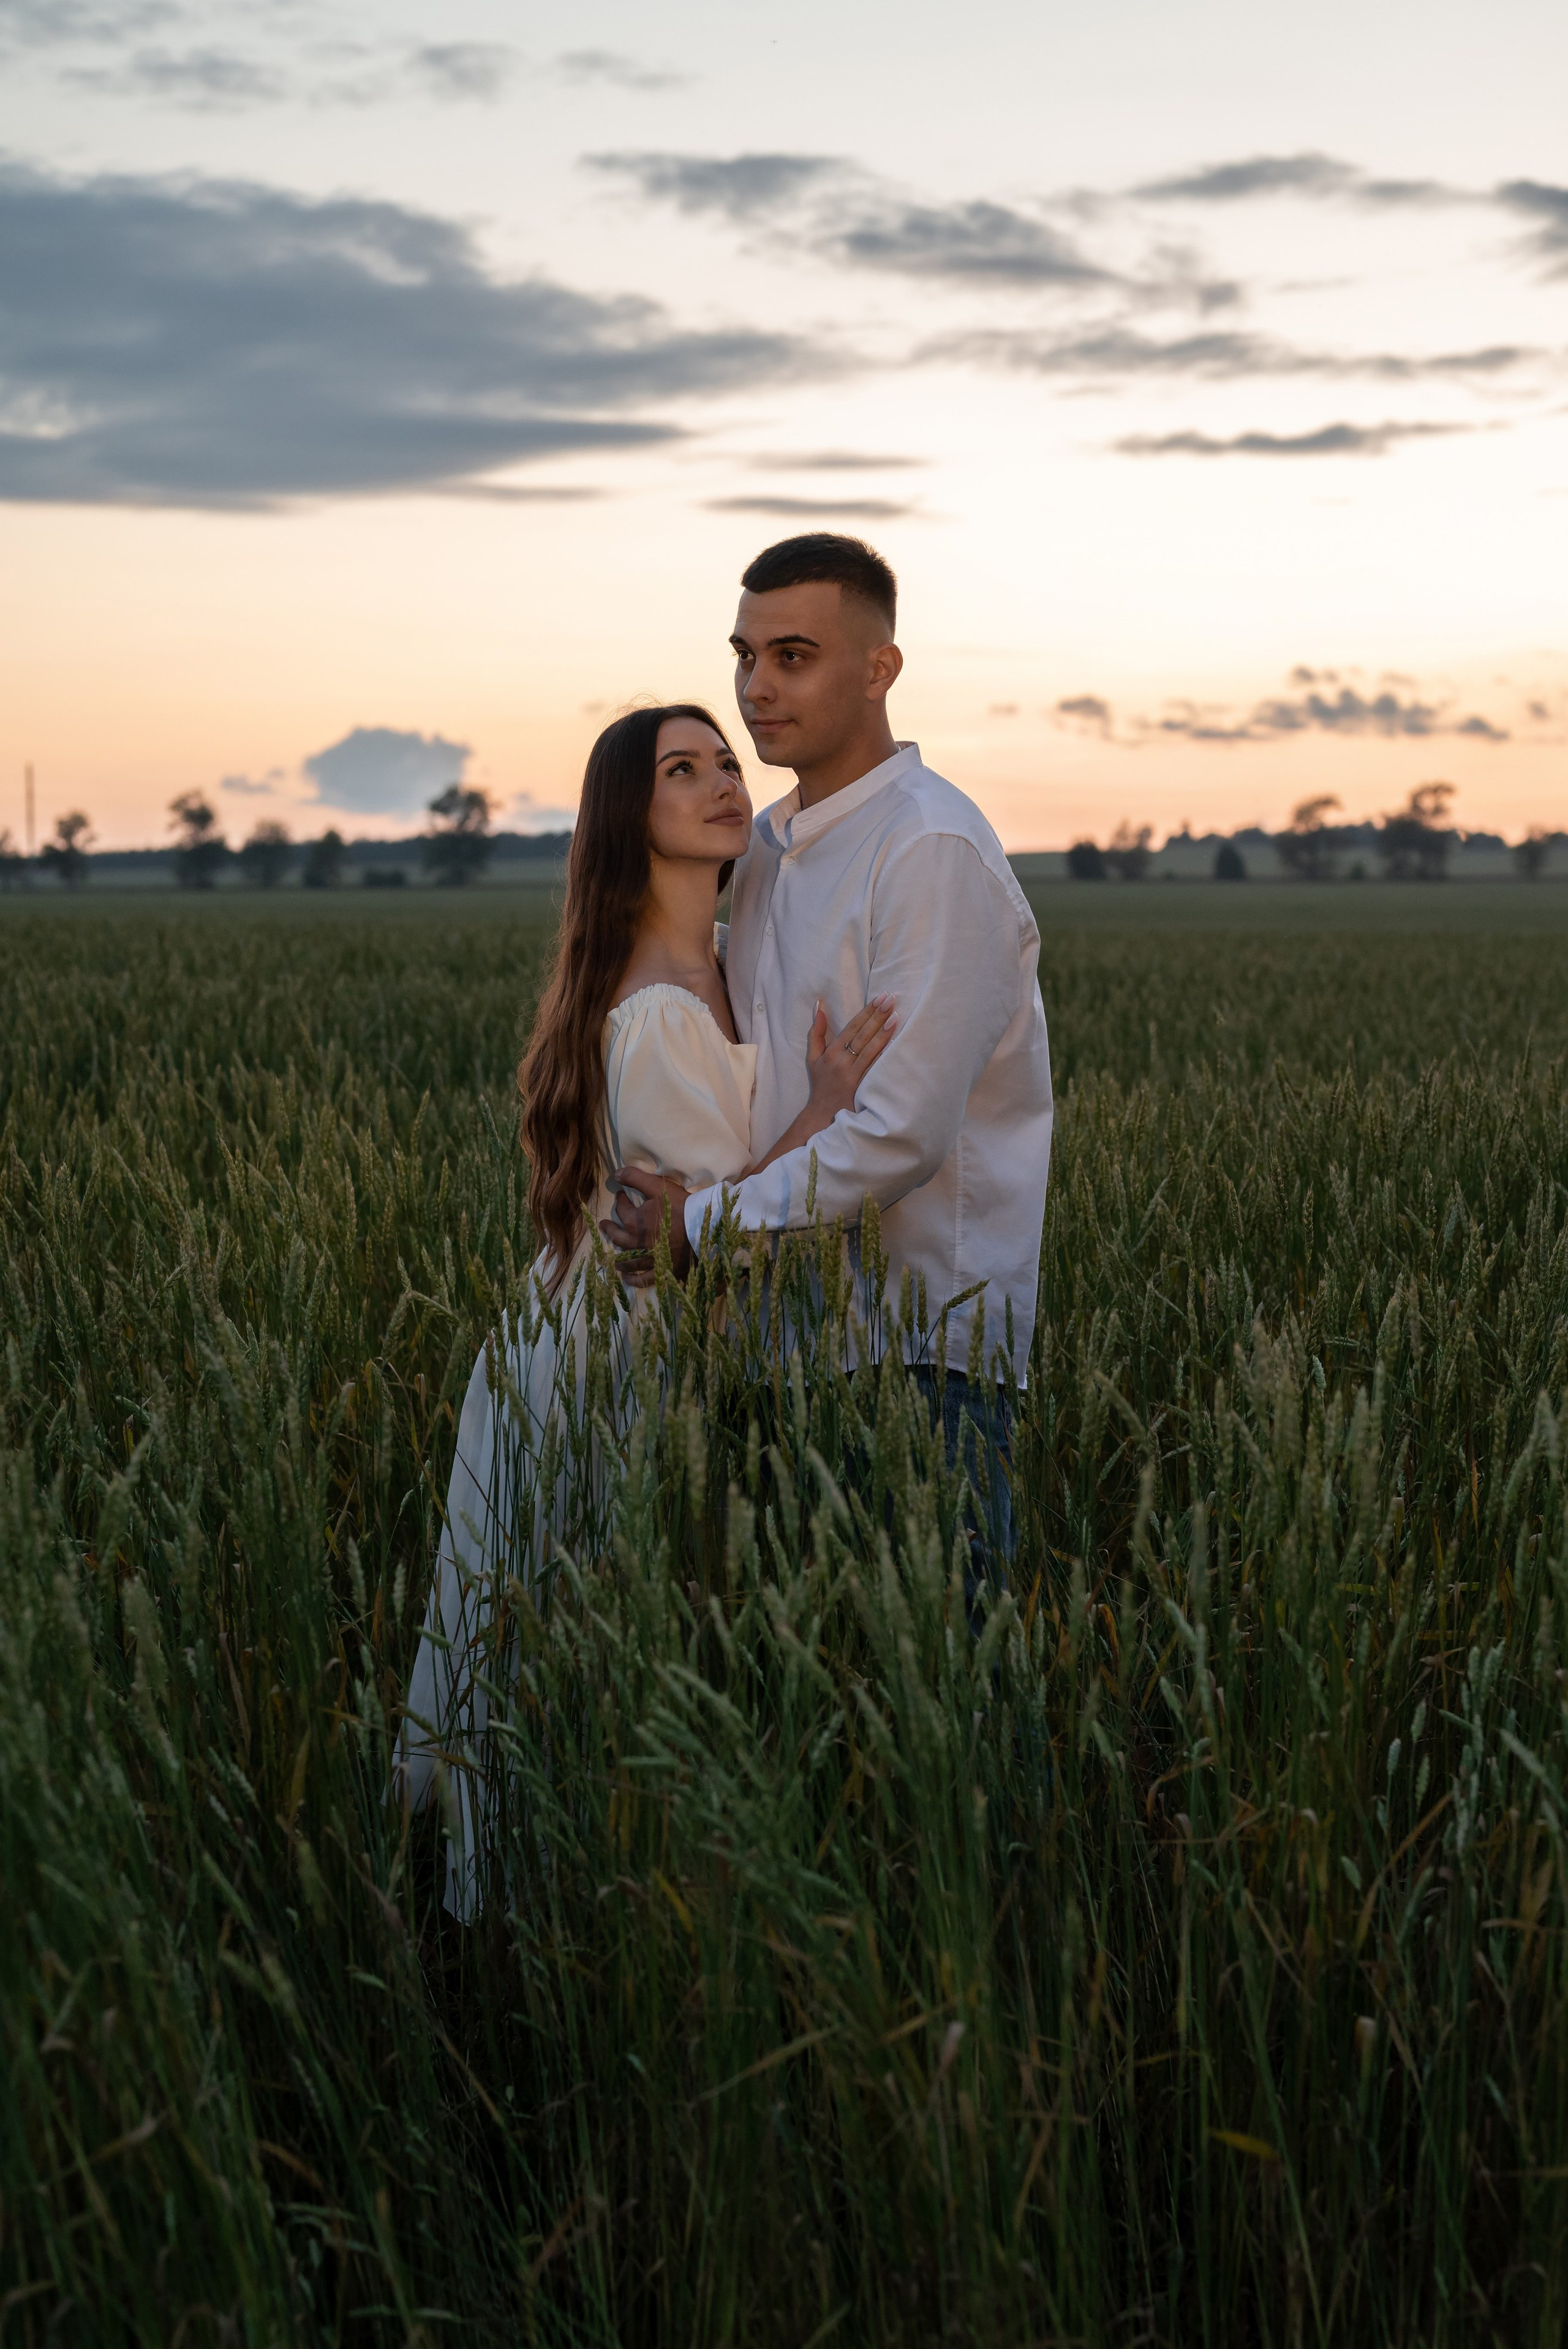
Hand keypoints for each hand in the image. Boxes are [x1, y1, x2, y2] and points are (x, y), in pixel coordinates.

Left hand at [598, 1167, 691, 1285]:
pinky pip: (643, 1279)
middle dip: (610, 1229)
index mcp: (634, 1222)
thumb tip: (616, 1173)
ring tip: (612, 1257)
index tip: (620, 1195)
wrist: (702, 1231)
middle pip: (618, 1236)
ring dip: (618, 1257)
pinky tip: (627, 1279)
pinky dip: (633, 1279)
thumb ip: (635, 1177)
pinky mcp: (660, 1270)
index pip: (622, 1209)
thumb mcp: (657, 1186)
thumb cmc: (680, 1207)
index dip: (620, 1201)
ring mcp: (647, 1258)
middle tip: (605, 1225)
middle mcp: (636, 1243)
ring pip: (627, 1259)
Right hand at [804, 994, 896, 1121]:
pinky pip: (875, 1068)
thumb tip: (819, 1007)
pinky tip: (894, 1042)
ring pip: (870, 1050)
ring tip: (895, 1016)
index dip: (866, 1012)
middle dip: (877, 1016)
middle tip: (890, 1000)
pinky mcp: (862, 1087)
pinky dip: (883, 1054)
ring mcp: (852, 1075)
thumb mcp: (813, 1058)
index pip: (851, 1028)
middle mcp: (842, 1062)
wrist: (824, 1115)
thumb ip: (816, 1033)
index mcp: (831, 1053)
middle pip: (862, 1035)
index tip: (878, 998)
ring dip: (883, 1032)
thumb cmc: (821, 1084)